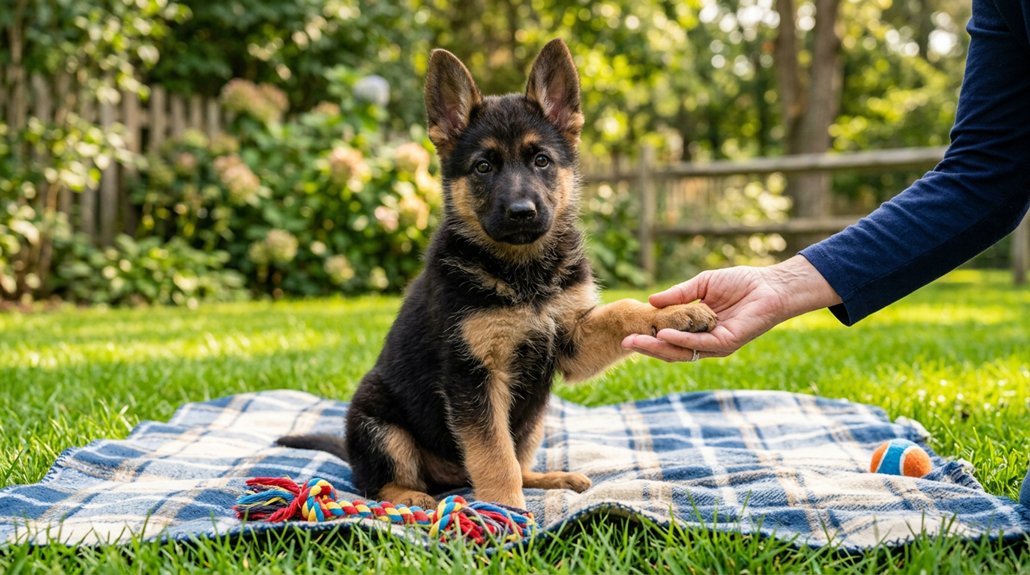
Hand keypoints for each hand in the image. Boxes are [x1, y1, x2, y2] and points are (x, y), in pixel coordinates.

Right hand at [621, 255, 840, 361]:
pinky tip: (664, 334)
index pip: (669, 337)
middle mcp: (705, 341)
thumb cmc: (741, 283)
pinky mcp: (727, 343)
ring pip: (682, 351)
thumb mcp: (702, 284)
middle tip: (625, 341)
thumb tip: (651, 300)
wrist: (770, 285)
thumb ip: (678, 294)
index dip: (649, 335)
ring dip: (658, 347)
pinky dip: (680, 340)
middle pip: (671, 350)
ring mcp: (715, 345)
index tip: (629, 330)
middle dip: (647, 347)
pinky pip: (699, 344)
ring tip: (637, 341)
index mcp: (697, 328)